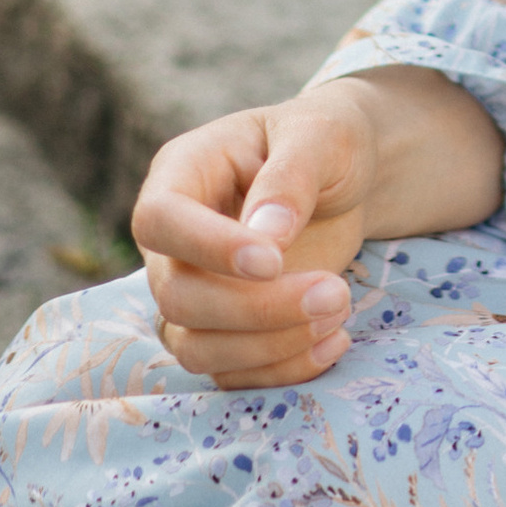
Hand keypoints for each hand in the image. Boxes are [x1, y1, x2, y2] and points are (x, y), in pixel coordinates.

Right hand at [132, 86, 378, 387]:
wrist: (346, 176)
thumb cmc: (326, 140)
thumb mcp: (321, 135)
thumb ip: (292, 176)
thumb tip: (266, 235)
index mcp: (182, 173)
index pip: (159, 220)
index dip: (207, 248)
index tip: (273, 262)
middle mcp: (174, 240)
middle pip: (176, 296)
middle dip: (255, 309)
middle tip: (335, 292)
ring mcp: (193, 289)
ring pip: (196, 347)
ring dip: (269, 346)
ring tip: (339, 311)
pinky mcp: (223, 329)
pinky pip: (231, 372)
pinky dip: (281, 370)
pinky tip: (336, 340)